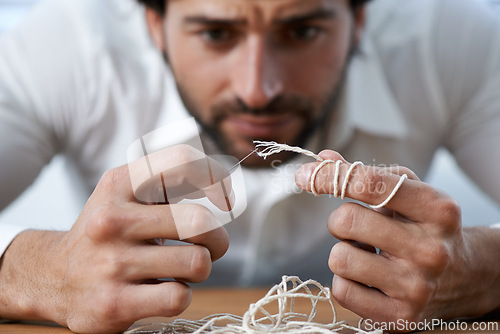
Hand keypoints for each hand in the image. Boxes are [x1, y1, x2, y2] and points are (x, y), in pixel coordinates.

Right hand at [0, 145, 230, 332]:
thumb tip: (224, 184)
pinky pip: (179, 297)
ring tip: (183, 270)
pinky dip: (182, 295)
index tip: (224, 199)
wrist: (52, 277)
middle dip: (218, 239)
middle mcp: (112, 219)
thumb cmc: (109, 232)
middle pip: (199, 221)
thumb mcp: (126, 193)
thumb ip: (170, 181)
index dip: (216, 178)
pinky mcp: (114, 302)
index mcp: (120, 184)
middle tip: (212, 246)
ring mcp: (111, 262)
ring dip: (201, 269)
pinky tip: (166, 290)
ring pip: (196, 262)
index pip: (182, 161)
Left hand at [295, 150, 499, 330]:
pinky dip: (345, 280)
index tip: (304, 175)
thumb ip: (367, 174)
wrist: (464, 277)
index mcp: (437, 210)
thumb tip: (322, 160)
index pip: (368, 184)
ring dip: (342, 251)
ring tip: (366, 253)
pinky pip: (341, 291)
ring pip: (339, 258)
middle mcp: (431, 249)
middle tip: (355, 227)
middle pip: (346, 221)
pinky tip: (368, 277)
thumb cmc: (423, 226)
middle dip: (339, 220)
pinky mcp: (401, 317)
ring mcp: (417, 287)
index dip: (327, 176)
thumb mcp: (408, 193)